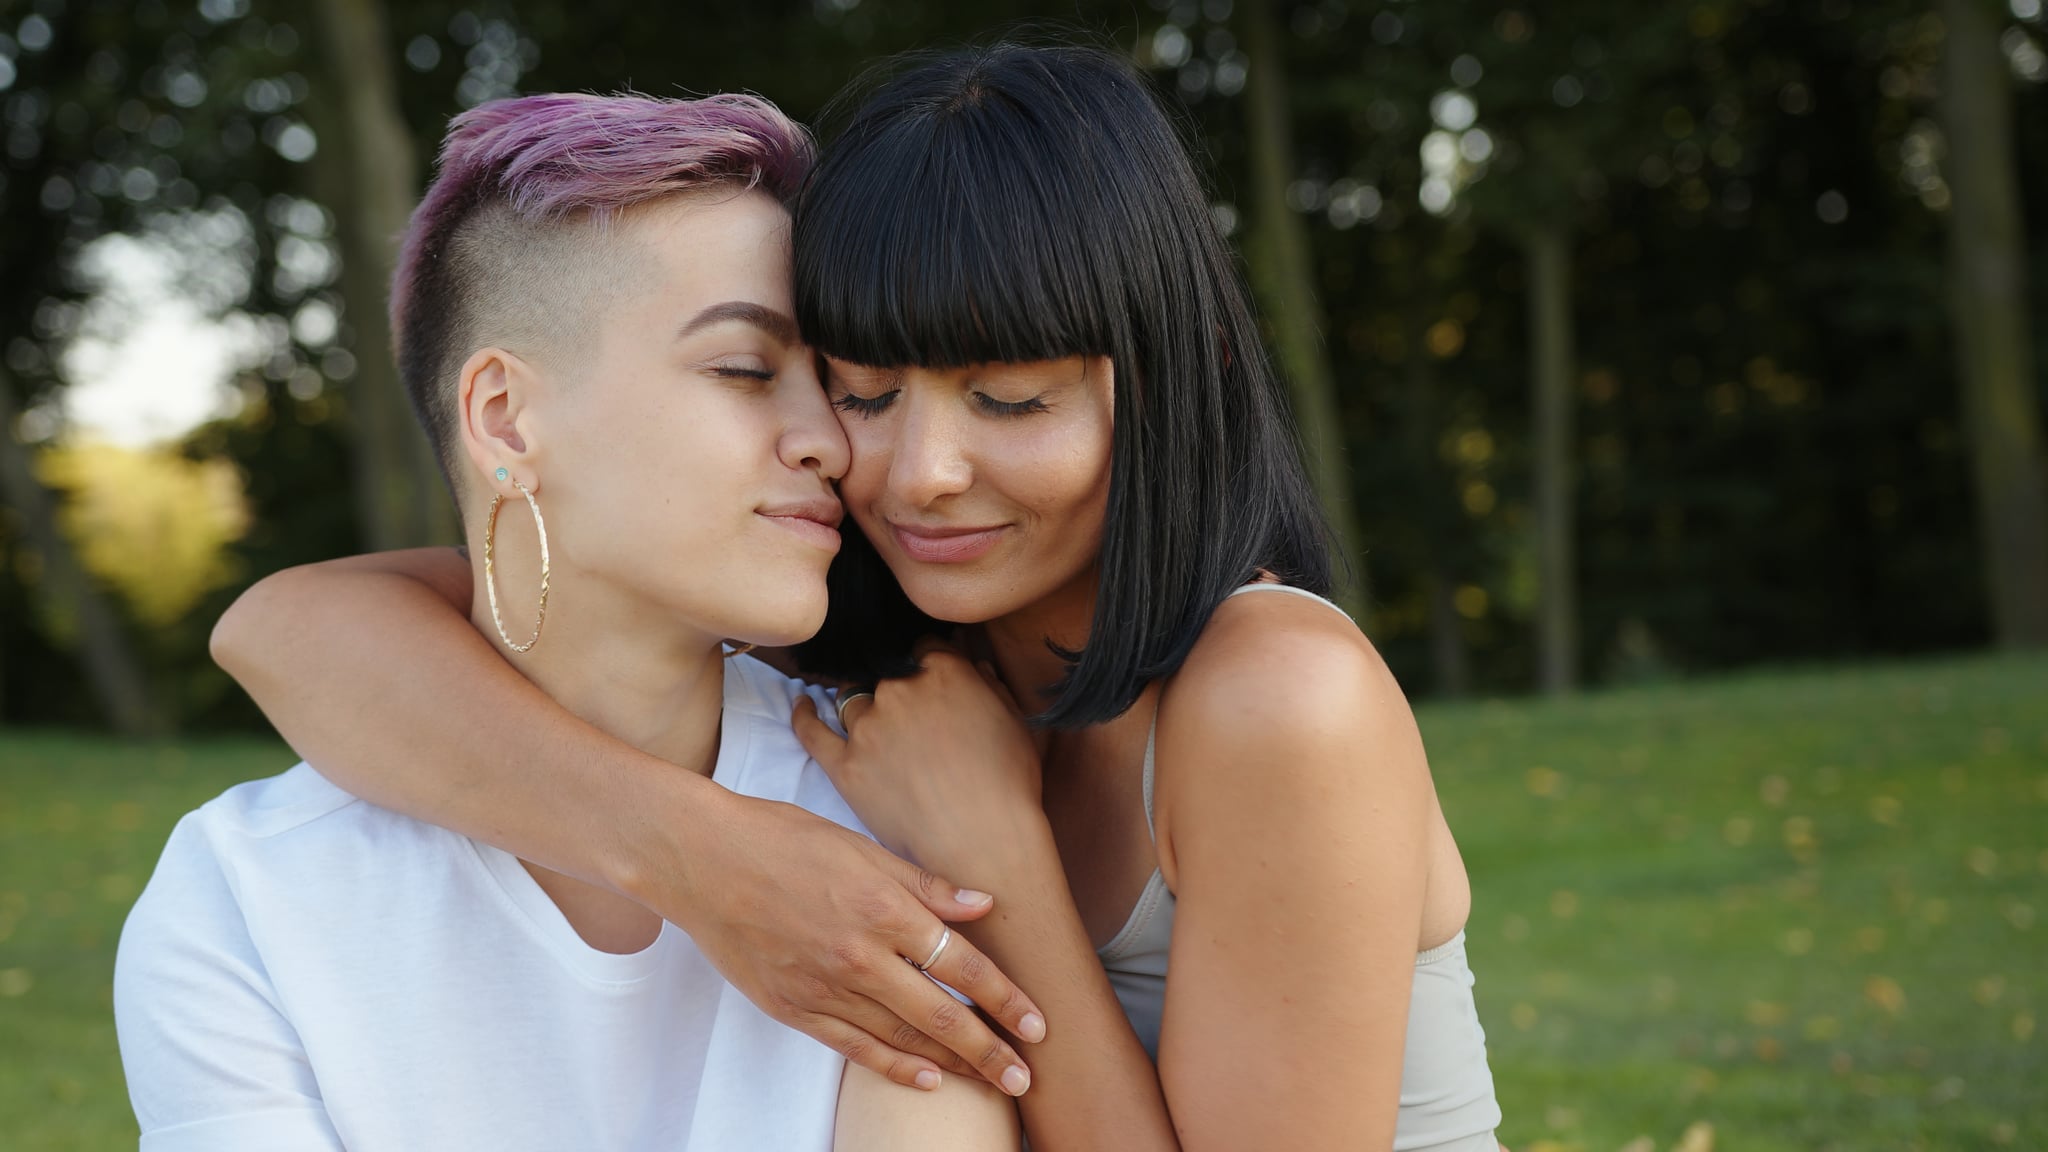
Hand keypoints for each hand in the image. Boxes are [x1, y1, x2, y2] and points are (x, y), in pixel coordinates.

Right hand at [650, 788, 1046, 1094]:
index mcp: (883, 908)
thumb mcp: (860, 846)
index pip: (963, 964)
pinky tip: (925, 1081)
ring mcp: (824, 987)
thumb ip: (924, 883)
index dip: (1007, 999)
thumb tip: (983, 904)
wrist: (698, 859)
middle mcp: (860, 955)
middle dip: (990, 1049)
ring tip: (989, 1081)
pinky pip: (853, 1048)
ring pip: (902, 1038)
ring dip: (951, 1063)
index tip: (1039, 1024)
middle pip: (941, 1014)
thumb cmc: (779, 839)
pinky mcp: (793, 1007)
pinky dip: (893, 1068)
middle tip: (1027, 1076)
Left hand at [791, 643, 1050, 883]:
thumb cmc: (1009, 787)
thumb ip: (991, 686)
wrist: (981, 844)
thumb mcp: (1015, 723)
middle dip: (896, 689)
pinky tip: (802, 704)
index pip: (924, 647)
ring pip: (851, 699)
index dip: (927, 661)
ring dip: (861, 707)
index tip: (928, 675)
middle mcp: (900, 690)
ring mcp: (868, 728)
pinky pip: (812, 730)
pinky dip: (803, 714)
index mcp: (944, 673)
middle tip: (907, 716)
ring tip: (870, 725)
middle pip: (886, 675)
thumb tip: (975, 665)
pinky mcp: (846, 765)